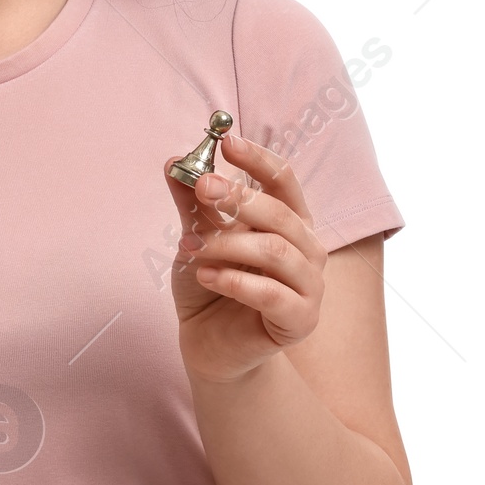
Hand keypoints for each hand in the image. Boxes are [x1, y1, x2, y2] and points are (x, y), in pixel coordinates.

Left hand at [162, 131, 327, 383]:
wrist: (210, 343)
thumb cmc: (211, 284)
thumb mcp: (197, 238)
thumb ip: (192, 203)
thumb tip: (175, 161)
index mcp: (289, 221)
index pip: (284, 180)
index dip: (258, 158)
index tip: (227, 141)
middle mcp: (307, 248)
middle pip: (280, 213)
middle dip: (237, 196)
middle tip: (201, 187)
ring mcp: (310, 285)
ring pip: (275, 251)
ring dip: (226, 243)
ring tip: (189, 247)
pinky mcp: (300, 319)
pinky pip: (272, 294)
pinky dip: (234, 281)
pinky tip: (205, 276)